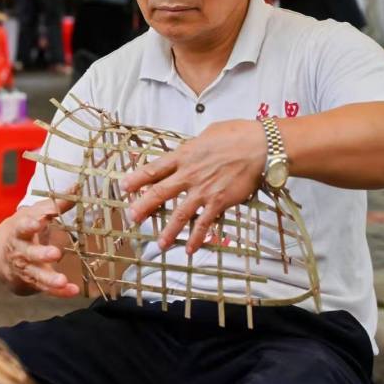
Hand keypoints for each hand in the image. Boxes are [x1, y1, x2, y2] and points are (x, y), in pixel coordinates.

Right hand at [0, 195, 79, 297]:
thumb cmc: (24, 228)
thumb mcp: (35, 214)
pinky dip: (58, 292)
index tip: (39, 222)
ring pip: (35, 275)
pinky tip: (72, 290)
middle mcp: (19, 251)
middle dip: (41, 254)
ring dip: (49, 278)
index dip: (30, 225)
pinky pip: (44, 289)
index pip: (22, 227)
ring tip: (62, 280)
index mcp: (18, 231)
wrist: (3, 253)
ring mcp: (24, 269)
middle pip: (28, 253)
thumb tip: (77, 187)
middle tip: (55, 253)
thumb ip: (55, 204)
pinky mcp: (31, 282)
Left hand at [120, 120, 265, 254]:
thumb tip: (188, 151)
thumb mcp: (205, 135)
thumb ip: (192, 147)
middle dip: (143, 206)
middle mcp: (189, 175)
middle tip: (131, 217)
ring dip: (169, 231)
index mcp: (183, 155)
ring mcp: (203, 191)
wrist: (260, 146)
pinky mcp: (219, 202)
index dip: (137, 178)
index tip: (123, 186)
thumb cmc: (235, 135)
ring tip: (159, 244)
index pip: (154, 169)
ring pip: (180, 214)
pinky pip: (205, 223)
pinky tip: (191, 249)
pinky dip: (197, 237)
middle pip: (160, 193)